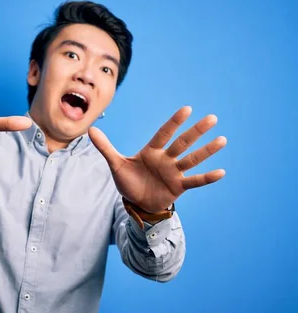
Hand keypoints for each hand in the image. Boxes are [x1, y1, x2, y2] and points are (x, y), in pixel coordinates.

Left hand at [89, 106, 226, 212]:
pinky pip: (195, 181)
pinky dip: (207, 178)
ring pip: (192, 159)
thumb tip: (90, 130)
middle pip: (183, 143)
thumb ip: (105, 147)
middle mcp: (166, 159)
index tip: (187, 109)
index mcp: (151, 151)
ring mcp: (174, 172)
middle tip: (212, 118)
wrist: (136, 203)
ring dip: (207, 151)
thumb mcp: (115, 164)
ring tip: (222, 140)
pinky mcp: (179, 187)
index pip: (164, 133)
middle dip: (196, 131)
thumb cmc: (128, 181)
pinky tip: (222, 172)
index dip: (174, 122)